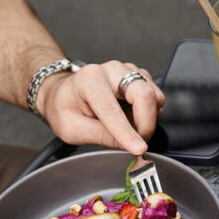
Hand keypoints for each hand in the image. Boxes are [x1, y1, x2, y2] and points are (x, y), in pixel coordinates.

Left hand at [38, 61, 165, 153]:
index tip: (139, 148)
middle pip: (143, 94)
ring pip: (154, 95)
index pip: (113, 109)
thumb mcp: (72, 129)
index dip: (127, 132)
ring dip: (148, 118)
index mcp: (89, 80)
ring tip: (131, 128)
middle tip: (138, 142)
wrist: (63, 93)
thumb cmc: (64, 108)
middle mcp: (111, 70)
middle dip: (146, 123)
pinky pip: (155, 95)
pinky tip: (133, 117)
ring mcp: (127, 71)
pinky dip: (150, 111)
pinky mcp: (138, 76)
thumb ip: (100, 136)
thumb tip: (128, 145)